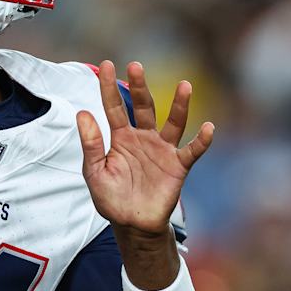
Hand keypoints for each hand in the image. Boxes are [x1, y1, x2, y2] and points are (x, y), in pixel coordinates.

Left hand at [76, 61, 213, 236]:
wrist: (132, 225)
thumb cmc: (111, 198)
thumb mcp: (95, 172)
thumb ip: (91, 144)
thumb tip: (82, 113)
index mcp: (121, 137)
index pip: (114, 107)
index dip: (109, 87)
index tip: (107, 65)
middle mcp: (143, 138)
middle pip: (143, 107)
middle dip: (140, 87)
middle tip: (135, 66)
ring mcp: (162, 150)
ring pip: (173, 123)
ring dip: (180, 105)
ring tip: (185, 85)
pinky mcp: (178, 166)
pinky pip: (192, 151)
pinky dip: (201, 140)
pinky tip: (208, 127)